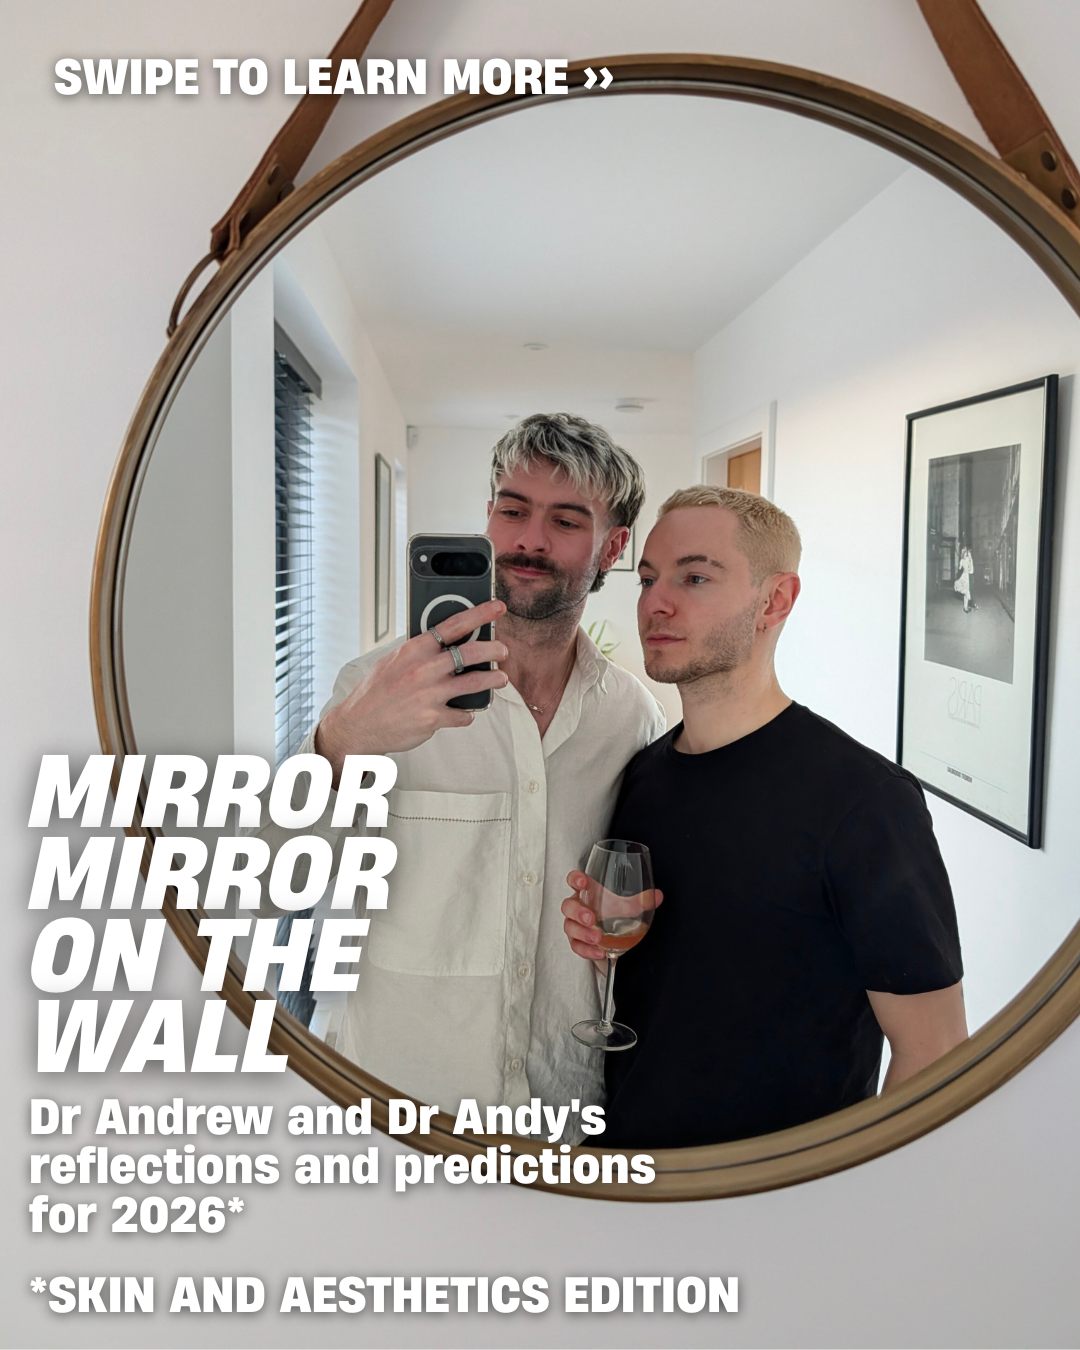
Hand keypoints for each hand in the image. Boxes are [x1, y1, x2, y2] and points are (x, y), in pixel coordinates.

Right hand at [315, 600, 508, 777]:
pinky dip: (467, 714)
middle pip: (471, 652)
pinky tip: (465, 712)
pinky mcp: (433, 718)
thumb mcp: (391, 660)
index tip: (496, 608)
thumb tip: (440, 641)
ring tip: (500, 678)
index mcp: (414, 650)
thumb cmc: (375, 692)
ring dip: (493, 679)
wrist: (359, 725)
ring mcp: (430, 694)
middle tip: (502, 650)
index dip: (479, 614)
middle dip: (494, 649)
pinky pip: (462, 715)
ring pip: (474, 683)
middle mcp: (424, 669)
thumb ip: (417, 651)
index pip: (453, 625)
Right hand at [561, 869, 663, 969]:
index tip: (582, 882)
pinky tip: (600, 951)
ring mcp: (576, 926)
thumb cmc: (616, 916)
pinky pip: (577, 946)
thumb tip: (657, 895)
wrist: (616, 940)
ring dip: (582, 933)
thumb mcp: (630, 907)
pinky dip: (587, 950)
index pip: (575, 881)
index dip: (575, 879)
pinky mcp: (578, 943)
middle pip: (568, 906)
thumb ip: (642, 900)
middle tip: (590, 918)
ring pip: (569, 927)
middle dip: (577, 912)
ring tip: (597, 938)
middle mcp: (579, 908)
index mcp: (588, 893)